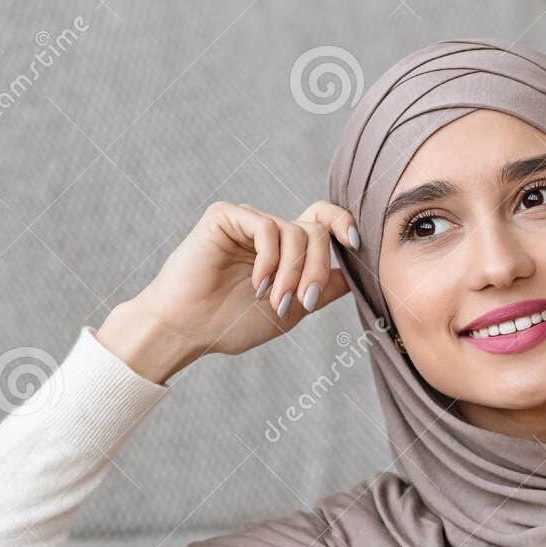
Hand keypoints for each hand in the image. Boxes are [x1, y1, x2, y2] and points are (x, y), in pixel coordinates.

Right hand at [98, 200, 357, 382]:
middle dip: (316, 269)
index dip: (343, 223)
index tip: (355, 243)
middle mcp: (269, 231)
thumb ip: (322, 289)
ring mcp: (247, 222)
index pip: (322, 219)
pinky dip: (270, 260)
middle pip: (316, 230)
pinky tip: (258, 284)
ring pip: (295, 232)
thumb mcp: (291, 310)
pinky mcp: (226, 217)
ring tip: (275, 301)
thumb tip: (356, 273)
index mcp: (286, 249)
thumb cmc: (232, 324)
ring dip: (292, 272)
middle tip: (303, 301)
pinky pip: (267, 229)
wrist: (189, 330)